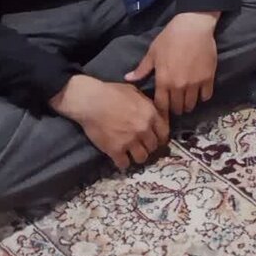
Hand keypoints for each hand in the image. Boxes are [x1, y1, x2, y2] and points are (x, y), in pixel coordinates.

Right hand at [50, 74, 167, 169]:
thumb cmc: (111, 92)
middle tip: (141, 145)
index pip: (164, 133)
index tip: (156, 139)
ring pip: (142, 158)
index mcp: (150, 114)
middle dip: (148, 146)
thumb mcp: (135, 92)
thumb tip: (153, 112)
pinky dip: (122, 162)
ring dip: (137, 156)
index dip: (160, 137)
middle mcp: (143, 129)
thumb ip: (147, 105)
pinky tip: (119, 157)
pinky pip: (124, 164)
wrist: (90, 101)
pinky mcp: (115, 150)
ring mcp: (130, 141)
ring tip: (131, 153)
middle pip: (153, 147)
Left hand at [126, 11, 219, 116]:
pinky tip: (200, 92)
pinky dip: (203, 97)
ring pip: (191, 104)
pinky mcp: (208, 78)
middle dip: (176, 109)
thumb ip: (142, 69)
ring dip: (189, 105)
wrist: (193, 26)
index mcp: (163, 81)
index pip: (161, 106)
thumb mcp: (153, 52)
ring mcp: (194, 83)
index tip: (163, 112)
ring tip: (188, 101)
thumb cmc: (170, 38)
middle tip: (176, 106)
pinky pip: (206, 96)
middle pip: (177, 108)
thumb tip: (128, 78)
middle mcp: (178, 86)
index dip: (162, 112)